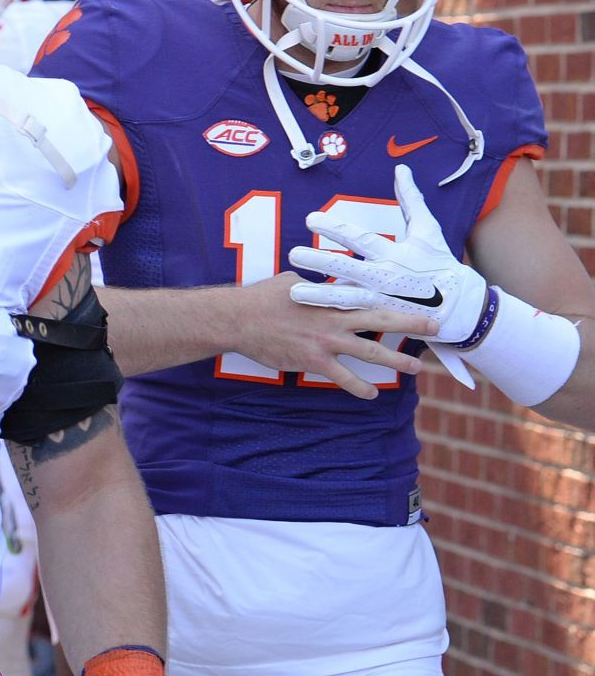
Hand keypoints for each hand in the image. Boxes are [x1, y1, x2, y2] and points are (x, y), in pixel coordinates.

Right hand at [234, 272, 434, 398]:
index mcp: (332, 295)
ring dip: (395, 361)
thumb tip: (321, 282)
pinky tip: (371, 394)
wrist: (240, 318)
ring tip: (415, 369)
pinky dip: (359, 387)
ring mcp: (327, 340)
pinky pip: (343, 377)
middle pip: (382, 320)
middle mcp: (336, 317)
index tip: (420, 295)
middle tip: (436, 327)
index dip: (398, 295)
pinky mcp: (313, 360)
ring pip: (370, 352)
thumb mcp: (293, 281)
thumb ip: (315, 285)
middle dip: (412, 324)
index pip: (372, 293)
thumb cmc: (262, 296)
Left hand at [288, 164, 487, 386]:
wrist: (459, 304)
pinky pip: (351, 315)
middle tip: (293, 254)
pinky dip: (331, 313)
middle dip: (318, 260)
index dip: (334, 228)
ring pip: (344, 297)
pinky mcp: (378, 317)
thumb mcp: (427, 229)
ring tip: (293, 292)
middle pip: (345, 267)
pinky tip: (309, 312)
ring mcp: (379, 299)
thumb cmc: (439, 263)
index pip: (358, 237)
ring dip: (318, 295)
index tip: (311, 219)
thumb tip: (401, 169)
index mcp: (392, 252)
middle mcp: (383, 275)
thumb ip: (410, 200)